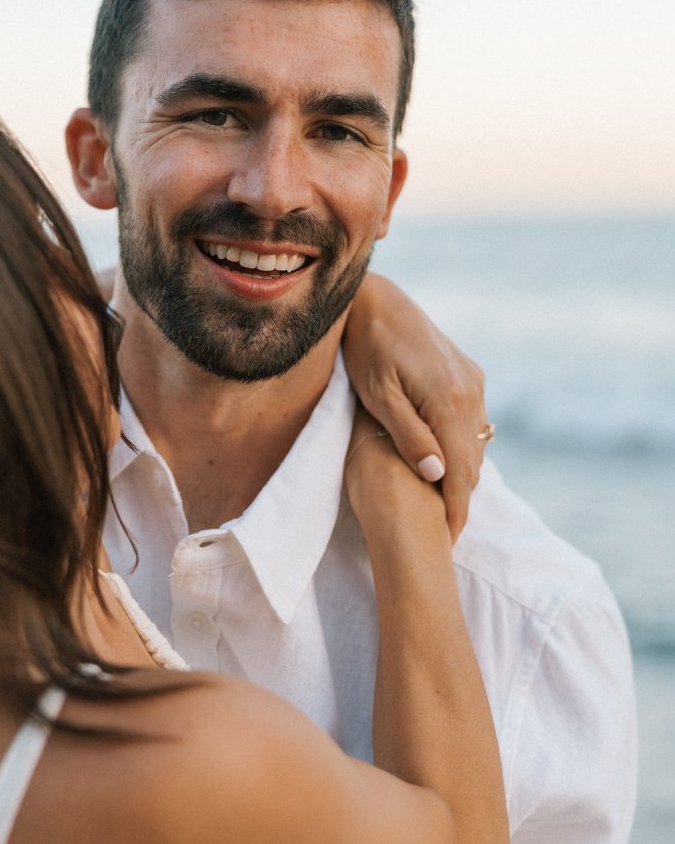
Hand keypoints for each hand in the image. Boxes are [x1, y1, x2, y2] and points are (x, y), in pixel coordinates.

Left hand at [343, 274, 487, 538]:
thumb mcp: (379, 397)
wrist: (377, 302)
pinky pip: (472, 423)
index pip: (460, 471)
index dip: (455, 510)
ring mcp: (474, 382)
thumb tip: (438, 476)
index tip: (446, 540)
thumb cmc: (367, 350)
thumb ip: (409, 436)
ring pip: (476, 444)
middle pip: (473, 462)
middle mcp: (471, 392)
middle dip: (460, 498)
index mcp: (449, 401)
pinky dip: (461, 448)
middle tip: (440, 532)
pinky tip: (443, 464)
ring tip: (440, 506)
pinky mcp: (470, 375)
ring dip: (462, 474)